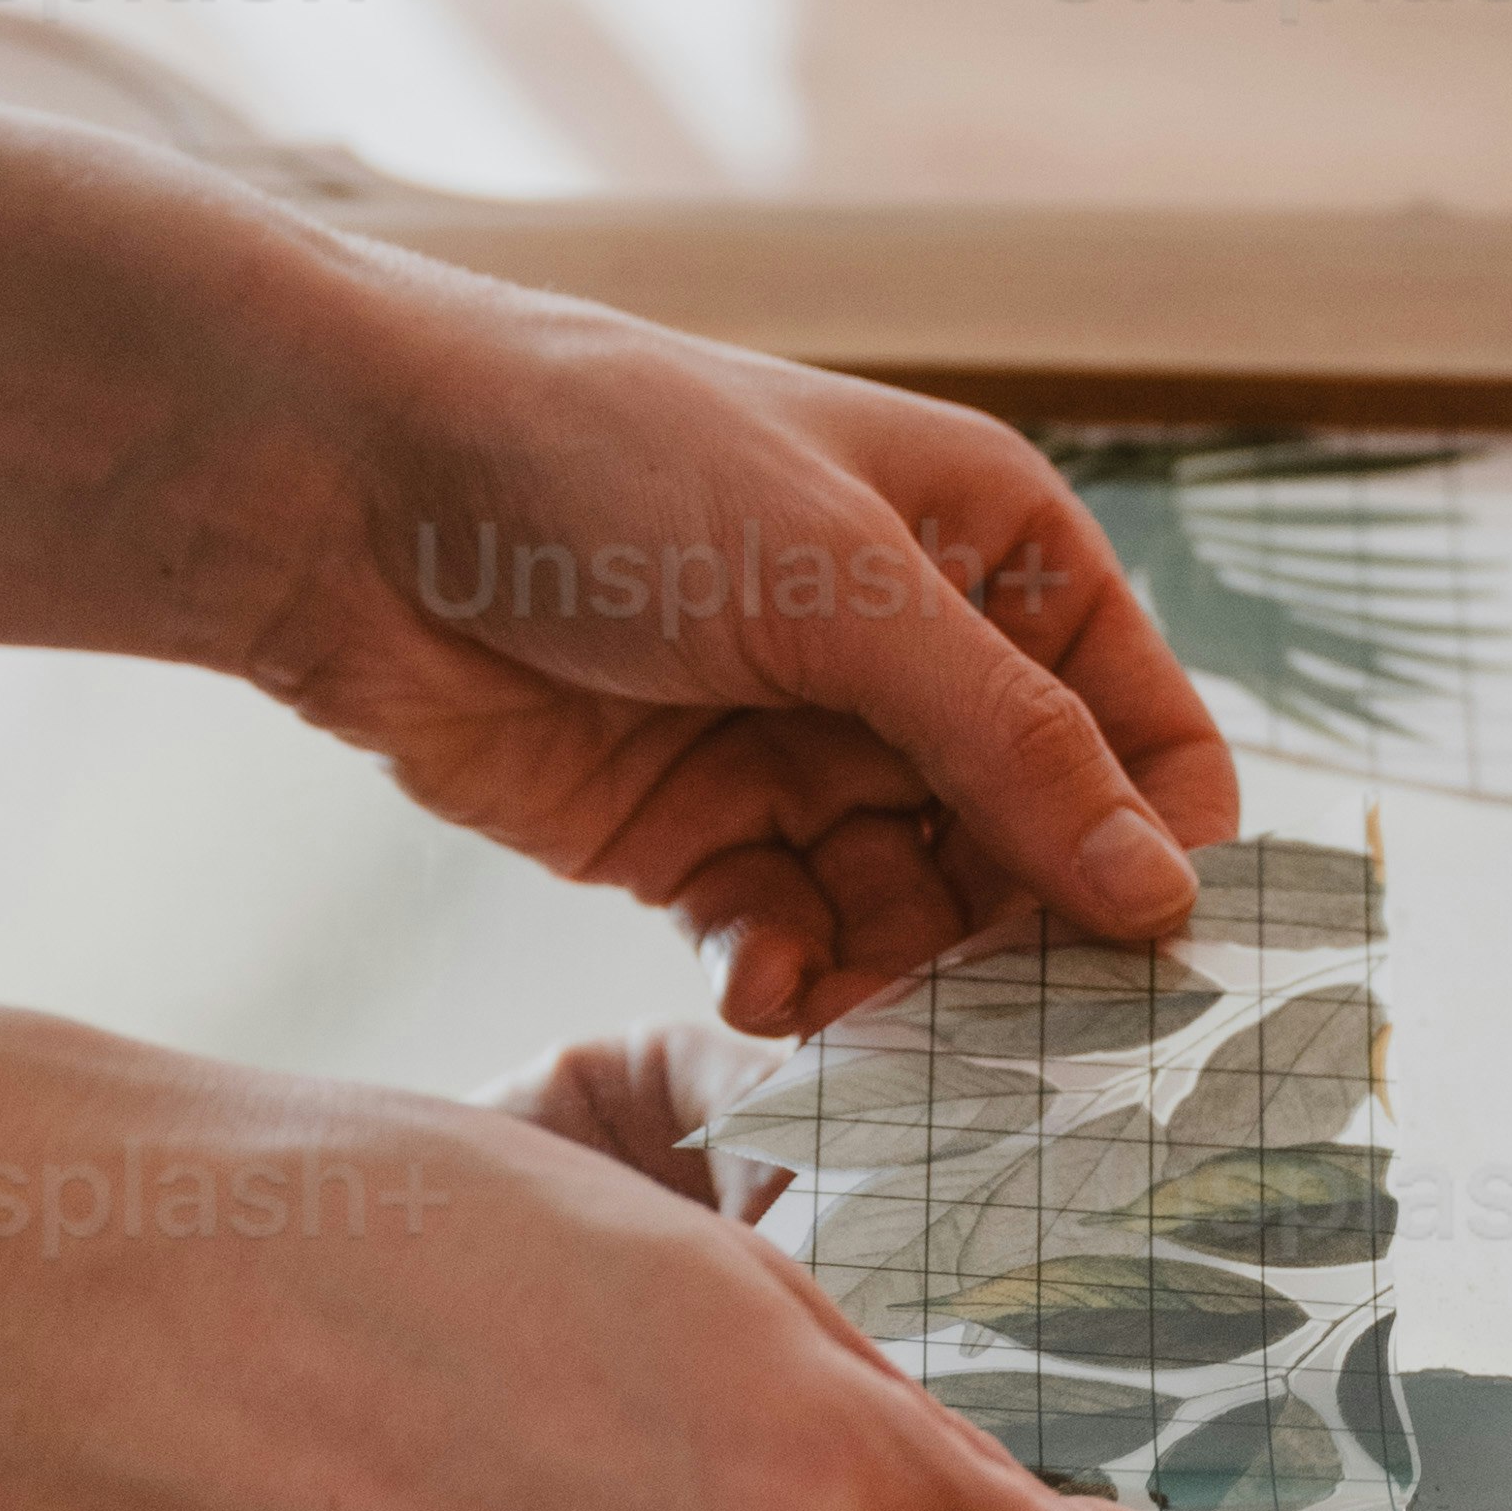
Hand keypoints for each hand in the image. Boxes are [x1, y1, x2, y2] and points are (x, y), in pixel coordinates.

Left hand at [238, 248, 1243, 1038]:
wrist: (348, 496)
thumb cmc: (607, 470)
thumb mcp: (842, 589)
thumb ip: (1009, 746)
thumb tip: (1163, 894)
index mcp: (991, 552)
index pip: (1142, 728)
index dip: (1160, 846)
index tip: (1163, 965)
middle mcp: (914, 661)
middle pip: (1035, 851)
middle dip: (1023, 945)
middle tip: (1016, 1040)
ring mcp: (803, 755)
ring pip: (917, 919)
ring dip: (898, 978)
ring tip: (853, 1001)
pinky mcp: (693, 841)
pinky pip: (794, 942)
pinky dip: (790, 977)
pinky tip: (760, 983)